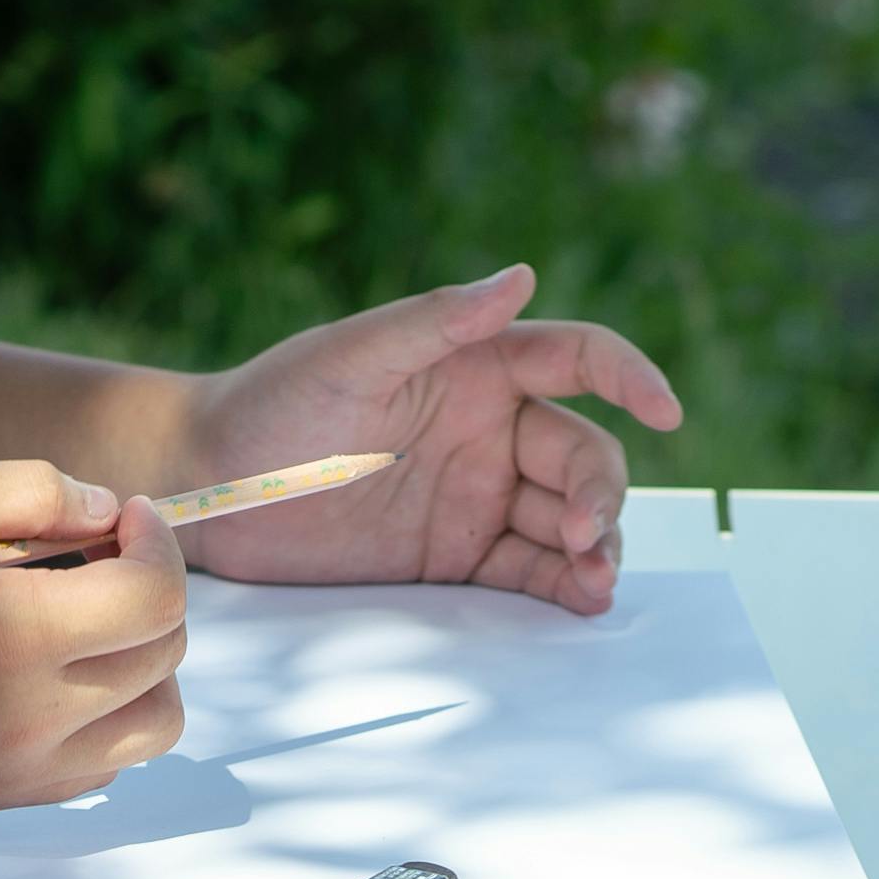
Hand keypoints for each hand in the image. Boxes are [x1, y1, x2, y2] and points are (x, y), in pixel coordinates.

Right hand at [0, 463, 187, 809]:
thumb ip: (12, 490)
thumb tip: (99, 506)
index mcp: (13, 641)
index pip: (155, 595)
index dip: (155, 539)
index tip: (121, 512)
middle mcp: (35, 721)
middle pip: (166, 655)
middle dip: (153, 588)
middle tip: (98, 551)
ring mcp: (25, 773)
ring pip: (156, 723)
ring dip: (148, 662)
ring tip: (89, 617)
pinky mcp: (6, 799)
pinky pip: (109, 764)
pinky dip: (113, 715)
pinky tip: (55, 671)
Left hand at [173, 265, 685, 612]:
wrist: (212, 491)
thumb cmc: (271, 404)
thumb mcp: (351, 355)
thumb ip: (437, 320)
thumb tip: (523, 277)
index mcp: (477, 367)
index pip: (577, 361)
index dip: (631, 378)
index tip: (666, 410)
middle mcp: (490, 430)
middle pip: (584, 455)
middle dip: (601, 493)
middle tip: (582, 534)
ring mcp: (478, 498)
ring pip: (569, 519)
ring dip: (597, 546)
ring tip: (593, 580)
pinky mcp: (456, 560)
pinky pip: (530, 573)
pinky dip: (564, 587)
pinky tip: (582, 600)